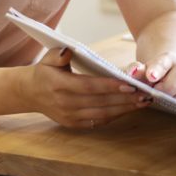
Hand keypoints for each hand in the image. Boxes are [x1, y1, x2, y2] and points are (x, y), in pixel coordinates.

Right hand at [24, 48, 149, 128]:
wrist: (30, 93)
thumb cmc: (45, 71)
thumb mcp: (48, 58)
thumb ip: (58, 54)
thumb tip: (69, 51)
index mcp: (59, 85)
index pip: (89, 86)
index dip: (110, 86)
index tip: (130, 84)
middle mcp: (65, 104)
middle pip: (100, 102)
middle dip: (125, 99)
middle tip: (145, 93)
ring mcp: (69, 116)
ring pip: (102, 114)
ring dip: (125, 109)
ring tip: (143, 101)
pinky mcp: (74, 124)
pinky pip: (98, 121)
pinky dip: (115, 115)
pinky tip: (130, 108)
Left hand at [128, 52, 175, 107]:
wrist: (172, 68)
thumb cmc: (154, 72)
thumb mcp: (144, 69)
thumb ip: (136, 71)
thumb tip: (132, 73)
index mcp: (167, 58)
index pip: (161, 64)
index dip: (156, 71)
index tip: (151, 77)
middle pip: (172, 87)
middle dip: (161, 95)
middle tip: (154, 96)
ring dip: (171, 103)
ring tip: (165, 99)